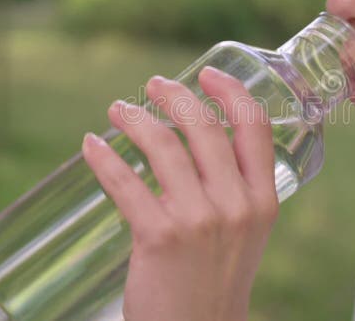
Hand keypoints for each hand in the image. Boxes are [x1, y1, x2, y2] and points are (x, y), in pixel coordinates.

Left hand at [82, 66, 278, 320]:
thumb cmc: (218, 280)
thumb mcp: (247, 232)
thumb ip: (237, 189)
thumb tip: (203, 141)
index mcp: (263, 199)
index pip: (254, 128)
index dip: (232, 92)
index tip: (209, 74)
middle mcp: (235, 204)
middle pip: (205, 127)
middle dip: (176, 96)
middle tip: (153, 85)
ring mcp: (198, 219)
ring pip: (164, 145)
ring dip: (135, 118)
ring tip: (118, 110)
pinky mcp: (159, 236)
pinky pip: (125, 182)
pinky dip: (104, 157)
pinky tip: (92, 145)